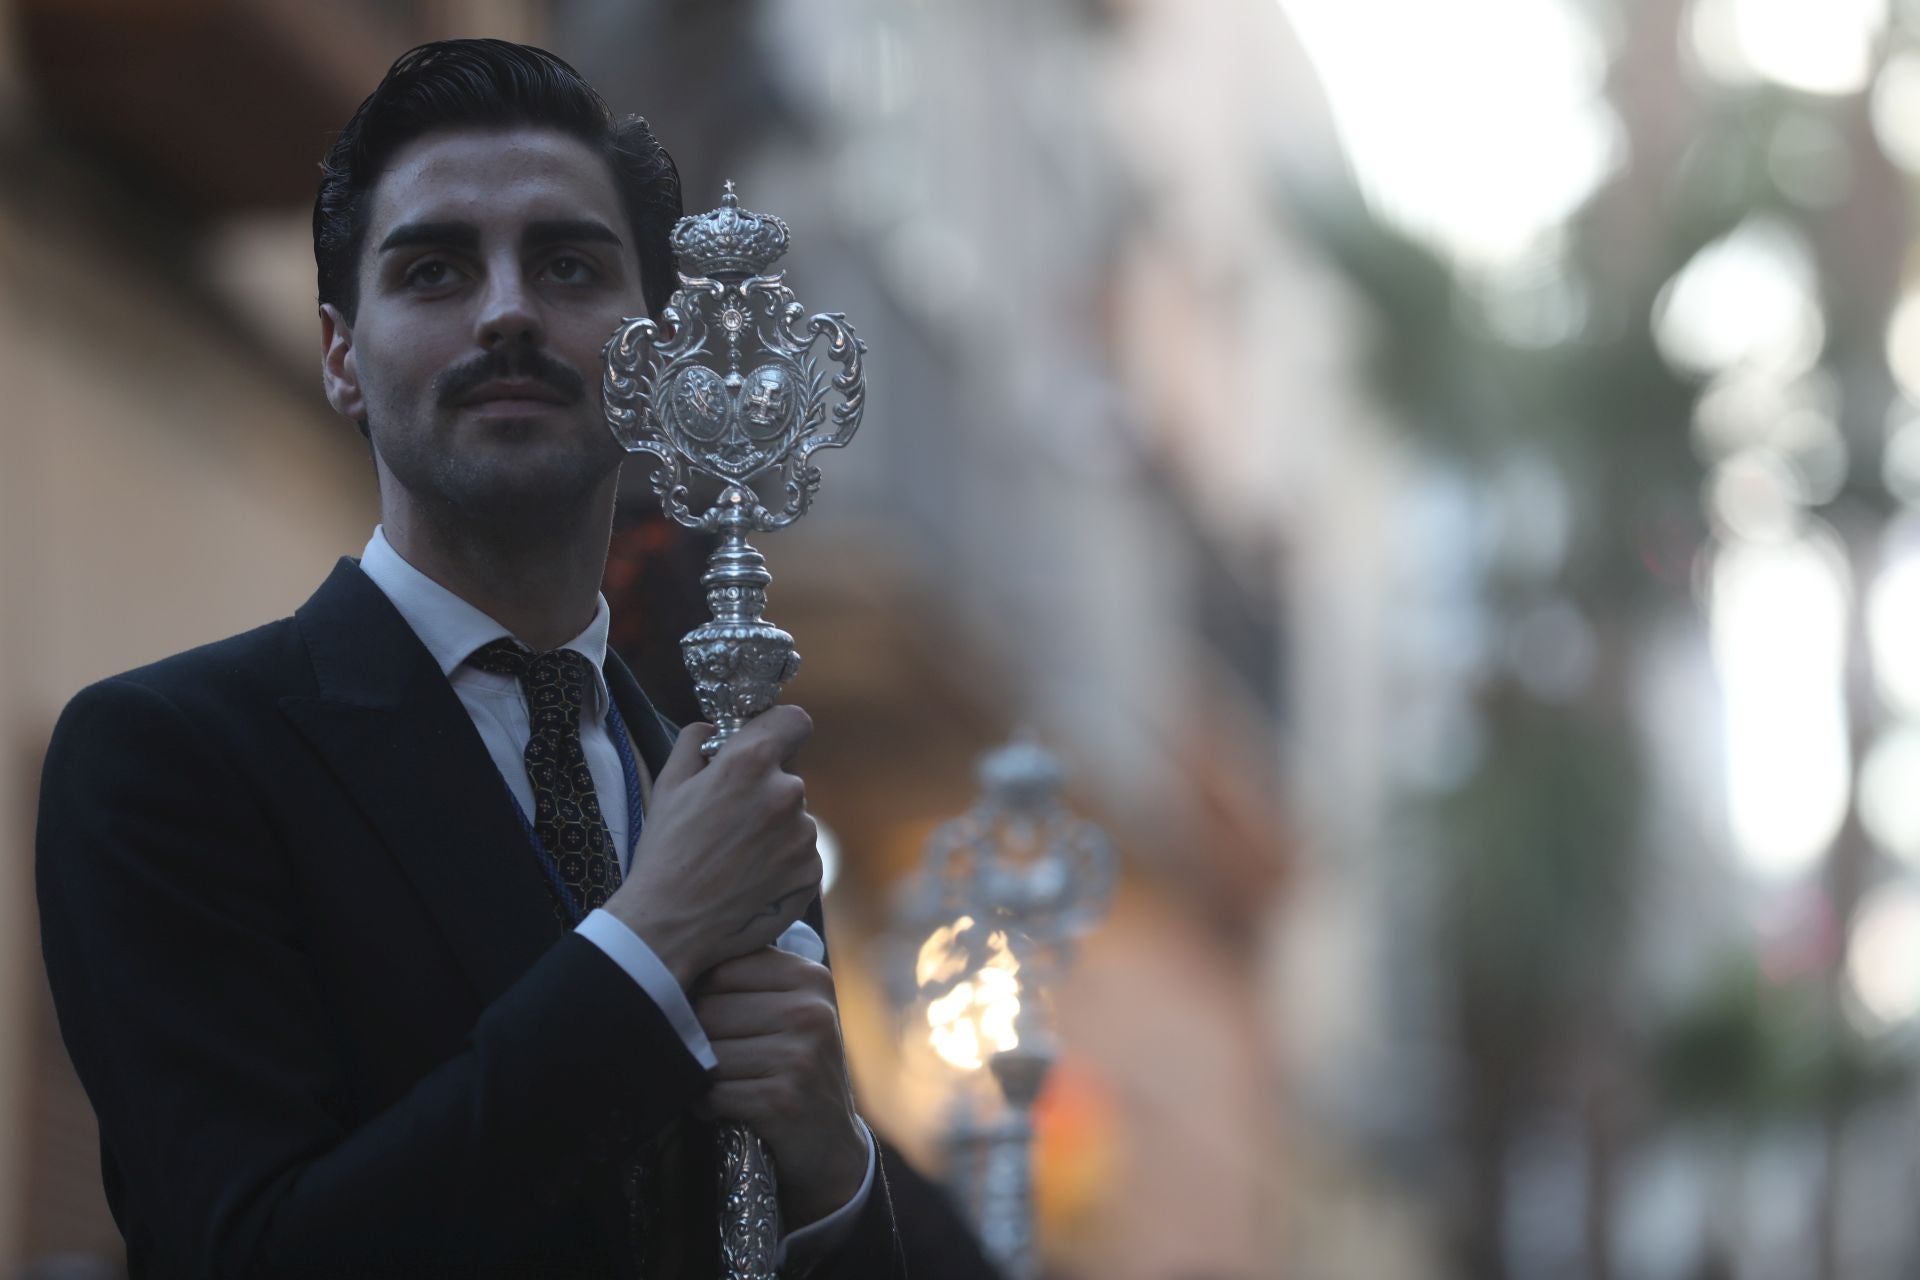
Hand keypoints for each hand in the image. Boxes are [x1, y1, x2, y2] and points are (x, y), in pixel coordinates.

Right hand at [604, 707, 820, 985]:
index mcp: (750, 763)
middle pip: (787, 779)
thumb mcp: (669, 784)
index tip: (766, 745)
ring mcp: (803, 836)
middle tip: (728, 823)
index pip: (794, 721)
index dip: (779, 731)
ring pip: (795, 820)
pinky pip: (801, 856)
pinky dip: (782, 864)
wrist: (671, 925)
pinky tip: (749, 880)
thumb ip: (695, 742)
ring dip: (774, 831)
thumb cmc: (665, 853)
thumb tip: (713, 728)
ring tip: (735, 859)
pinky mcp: (811, 873)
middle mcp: (786, 794)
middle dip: (763, 793)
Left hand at [693, 947, 867, 1228]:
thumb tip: (672, 961)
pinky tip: (727, 1107)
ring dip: (703, 1076)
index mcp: (809, 978)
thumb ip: (748, 981)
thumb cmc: (796, 1069)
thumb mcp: (790, 1012)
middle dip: (700, 1039)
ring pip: (708, 1053)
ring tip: (725, 1083)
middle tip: (719, 1059)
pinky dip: (708, 1105)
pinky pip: (714, 1093)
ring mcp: (800, 1055)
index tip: (715, 1020)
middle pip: (710, 1010)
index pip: (722, 969)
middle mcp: (810, 1011)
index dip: (703, 996)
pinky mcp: (783, 1099)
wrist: (830, 1143)